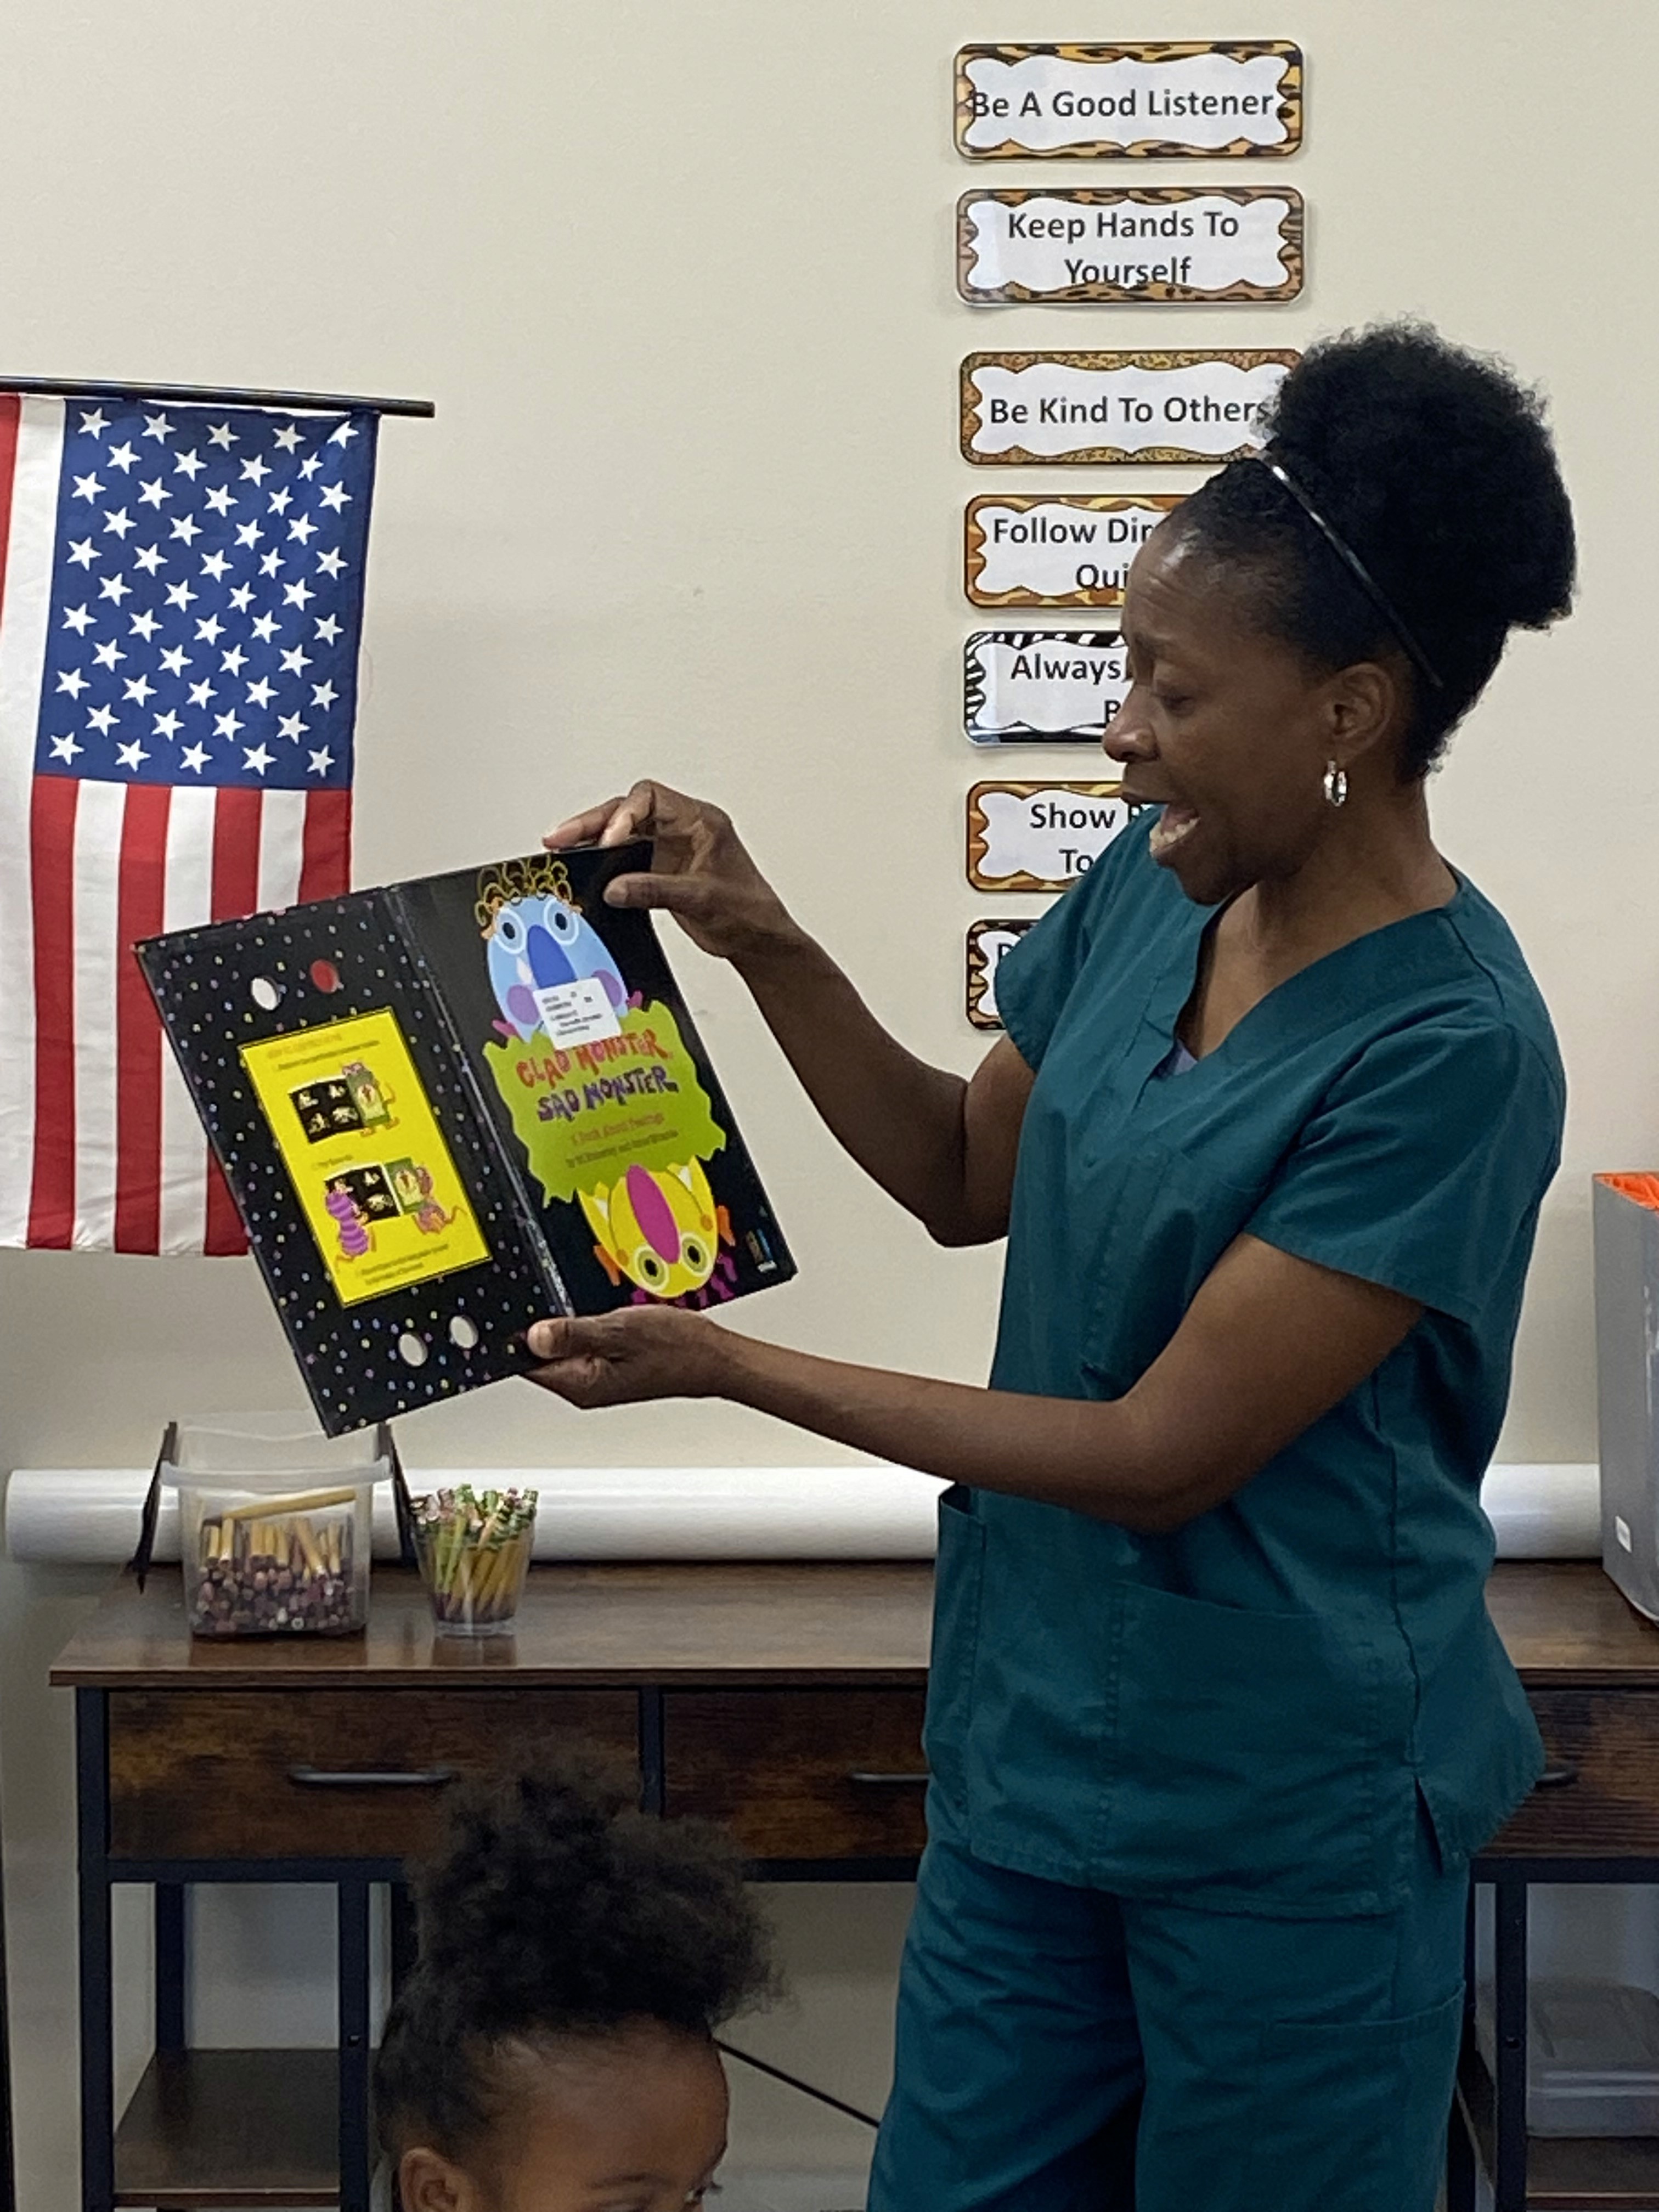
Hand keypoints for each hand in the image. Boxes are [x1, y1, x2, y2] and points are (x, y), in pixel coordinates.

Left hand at [523, 1305, 731, 1408]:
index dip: (518, 1335)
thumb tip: (533, 1336)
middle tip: (559, 1299)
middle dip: (543, 1326)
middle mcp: (585, 1387)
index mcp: (582, 1384)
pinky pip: (582, 1346)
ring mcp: (597, 1379)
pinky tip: (602, 1316)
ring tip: (592, 1310)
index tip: (517, 1310)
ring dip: (568, 1326)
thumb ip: (573, 1333)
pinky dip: (585, 1328)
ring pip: (563, 1348)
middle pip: (542, 1356)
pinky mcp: (608, 1368)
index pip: (528, 1363)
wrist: (715, 1358)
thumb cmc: (679, 1348)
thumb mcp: (621, 1330)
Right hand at [543, 780, 799, 968]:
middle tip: (561, 836)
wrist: (759, 940)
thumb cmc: (749, 910)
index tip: (610, 840)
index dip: (625, 815)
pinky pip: (624, 857)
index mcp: (700, 821)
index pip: (650, 797)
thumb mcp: (702, 898)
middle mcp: (682, 828)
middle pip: (628, 811)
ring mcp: (669, 848)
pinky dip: (602, 861)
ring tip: (560, 848)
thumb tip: (615, 887)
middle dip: (593, 822)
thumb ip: (656, 890)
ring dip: (592, 839)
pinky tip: (582, 867)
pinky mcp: (660, 870)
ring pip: (622, 832)